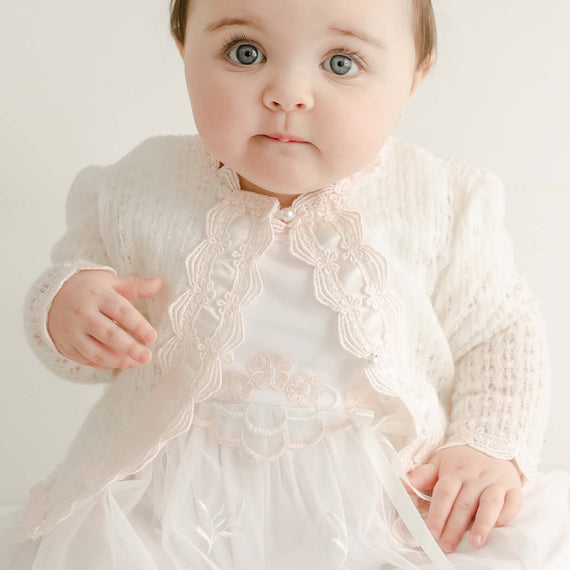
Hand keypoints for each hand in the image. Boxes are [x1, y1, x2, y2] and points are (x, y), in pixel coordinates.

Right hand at [47, 270, 162, 369]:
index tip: (152, 337)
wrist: (52, 295)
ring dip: (117, 360)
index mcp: (98, 295)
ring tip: (136, 363)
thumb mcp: (111, 283)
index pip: (121, 311)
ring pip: (96, 351)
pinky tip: (121, 364)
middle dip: (129, 347)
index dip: (137, 325)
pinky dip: (104, 364)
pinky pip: (86, 359)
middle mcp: (84, 314)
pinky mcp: (66, 345)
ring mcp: (73, 331)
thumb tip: (160, 282)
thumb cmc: (90, 289)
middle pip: (109, 334)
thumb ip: (136, 286)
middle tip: (147, 357)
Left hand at [406, 445, 522, 552]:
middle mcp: (475, 476)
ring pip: (489, 504)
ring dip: (482, 524)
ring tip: (475, 542)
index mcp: (454, 471)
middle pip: (464, 503)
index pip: (444, 493)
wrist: (491, 445)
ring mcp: (495, 482)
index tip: (432, 532)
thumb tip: (401, 483)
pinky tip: (497, 529)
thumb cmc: (460, 460)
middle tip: (447, 545)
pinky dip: (505, 517)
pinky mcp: (513, 488)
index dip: (438, 513)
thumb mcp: (439, 462)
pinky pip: (512, 503)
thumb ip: (422, 475)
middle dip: (455, 527)